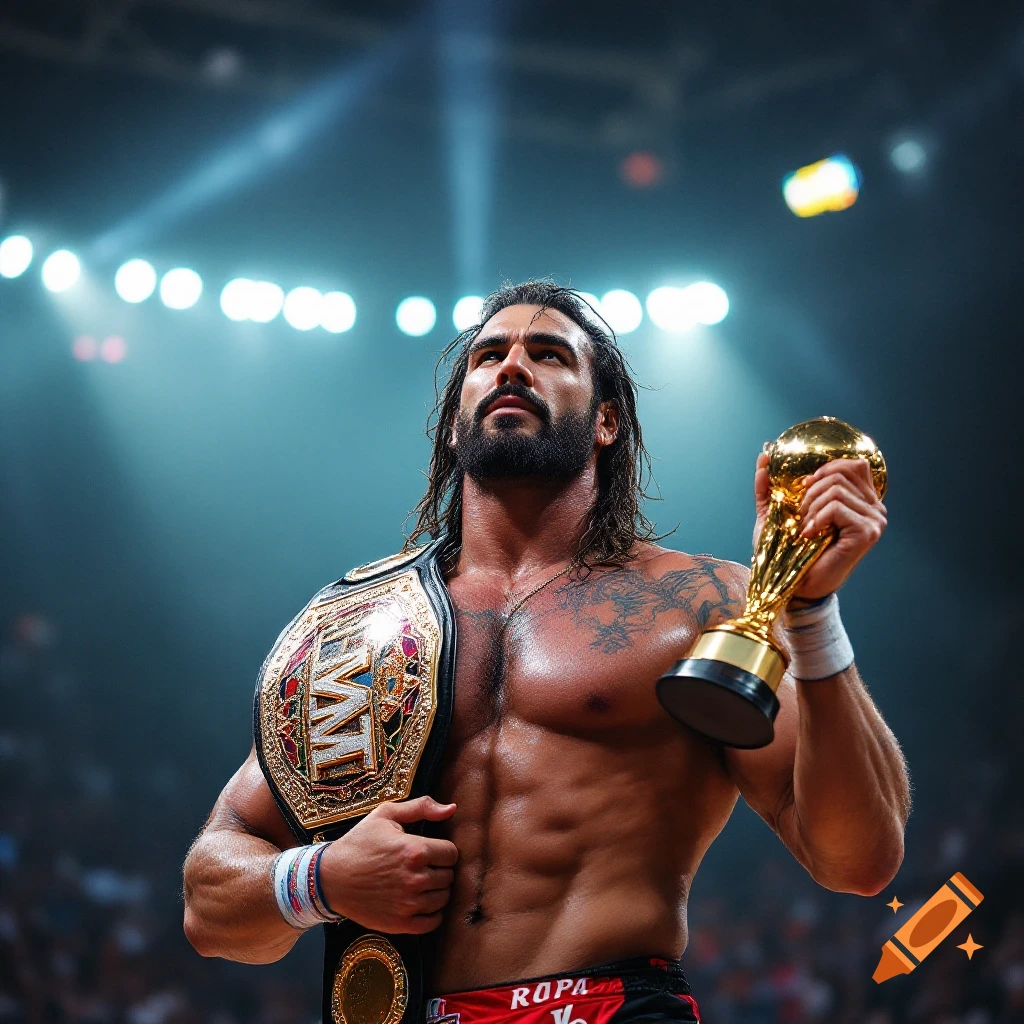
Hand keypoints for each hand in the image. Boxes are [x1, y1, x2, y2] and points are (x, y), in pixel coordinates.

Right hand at [319, 796, 457, 933]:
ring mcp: (408, 904)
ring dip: (436, 891)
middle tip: (424, 867)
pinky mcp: (400, 924)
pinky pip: (433, 922)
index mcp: (415, 850)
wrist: (330, 877)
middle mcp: (415, 879)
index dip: (443, 851)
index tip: (431, 851)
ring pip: (444, 899)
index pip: (452, 854)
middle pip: (449, 877)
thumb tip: (452, 809)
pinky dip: (432, 913)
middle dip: (440, 870)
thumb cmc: (359, 843)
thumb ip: (422, 807)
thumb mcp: (386, 815)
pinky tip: (420, 902)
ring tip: (420, 883)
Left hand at [753, 452, 886, 600]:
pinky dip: (817, 518)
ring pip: (836, 489)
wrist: (792, 583)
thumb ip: (770, 485)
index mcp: (861, 500)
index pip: (854, 465)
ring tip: (805, 528)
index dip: (826, 469)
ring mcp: (874, 520)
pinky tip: (810, 534)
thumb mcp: (775, 512)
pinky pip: (837, 507)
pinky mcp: (867, 533)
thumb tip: (763, 455)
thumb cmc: (787, 551)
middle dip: (811, 491)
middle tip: (802, 515)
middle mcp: (874, 508)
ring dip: (811, 507)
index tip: (805, 487)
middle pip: (841, 473)